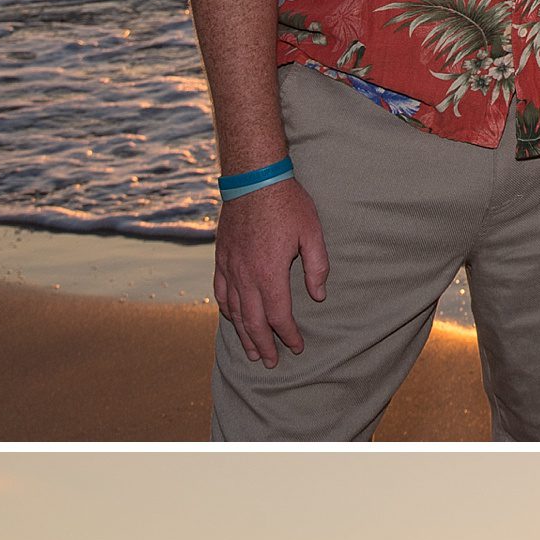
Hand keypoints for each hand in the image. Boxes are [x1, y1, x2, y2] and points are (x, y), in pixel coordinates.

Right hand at [214, 177, 328, 366]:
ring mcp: (230, 266)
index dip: (288, 335)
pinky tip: (231, 318)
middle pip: (253, 321)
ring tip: (252, 351)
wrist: (253, 177)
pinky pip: (221, 291)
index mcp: (270, 273)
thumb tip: (318, 296)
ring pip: (234, 310)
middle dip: (264, 345)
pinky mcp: (221, 256)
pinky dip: (226, 309)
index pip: (279, 316)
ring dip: (243, 334)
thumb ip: (317, 268)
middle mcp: (246, 275)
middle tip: (272, 362)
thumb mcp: (313, 234)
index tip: (297, 347)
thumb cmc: (288, 204)